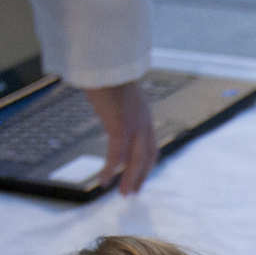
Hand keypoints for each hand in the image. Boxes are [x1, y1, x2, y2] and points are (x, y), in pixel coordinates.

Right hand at [81, 80, 156, 194]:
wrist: (105, 60)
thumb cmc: (105, 72)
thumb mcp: (116, 91)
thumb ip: (117, 103)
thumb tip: (107, 105)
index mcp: (144, 114)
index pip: (151, 145)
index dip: (147, 163)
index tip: (140, 176)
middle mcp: (144, 121)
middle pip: (147, 156)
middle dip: (140, 176)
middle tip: (132, 193)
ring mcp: (134, 124)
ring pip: (136, 160)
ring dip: (130, 179)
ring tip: (123, 194)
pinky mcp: (120, 126)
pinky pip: (117, 155)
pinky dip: (111, 170)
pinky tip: (104, 181)